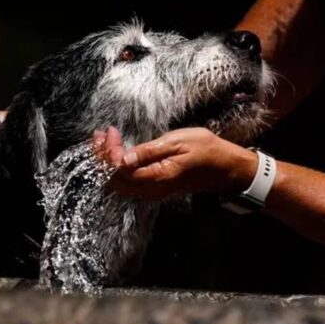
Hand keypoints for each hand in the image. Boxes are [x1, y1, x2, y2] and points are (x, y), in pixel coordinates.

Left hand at [94, 127, 257, 199]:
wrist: (223, 167)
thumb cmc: (205, 150)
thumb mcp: (177, 143)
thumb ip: (149, 151)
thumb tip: (124, 158)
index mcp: (157, 177)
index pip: (120, 169)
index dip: (109, 152)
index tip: (110, 132)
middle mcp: (151, 189)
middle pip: (114, 179)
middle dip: (102, 157)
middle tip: (100, 135)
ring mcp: (152, 191)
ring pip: (119, 183)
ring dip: (108, 162)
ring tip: (104, 140)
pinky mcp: (154, 188)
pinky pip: (128, 183)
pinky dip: (118, 168)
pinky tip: (118, 152)